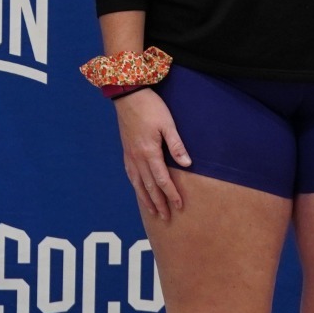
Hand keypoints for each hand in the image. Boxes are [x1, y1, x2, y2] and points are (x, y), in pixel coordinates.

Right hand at [114, 88, 189, 220]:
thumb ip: (176, 145)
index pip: (163, 180)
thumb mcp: (168, 124)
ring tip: (152, 211)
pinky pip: (130, 174)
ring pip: (138, 183)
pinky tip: (139, 190)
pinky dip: (136, 186)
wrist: (128, 95)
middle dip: (158, 203)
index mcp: (149, 152)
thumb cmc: (150, 107)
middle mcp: (138, 158)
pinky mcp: (126, 150)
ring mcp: (130, 155)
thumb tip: (187, 164)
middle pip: (149, 186)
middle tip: (166, 217)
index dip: (171, 194)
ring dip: (146, 199)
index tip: (179, 206)